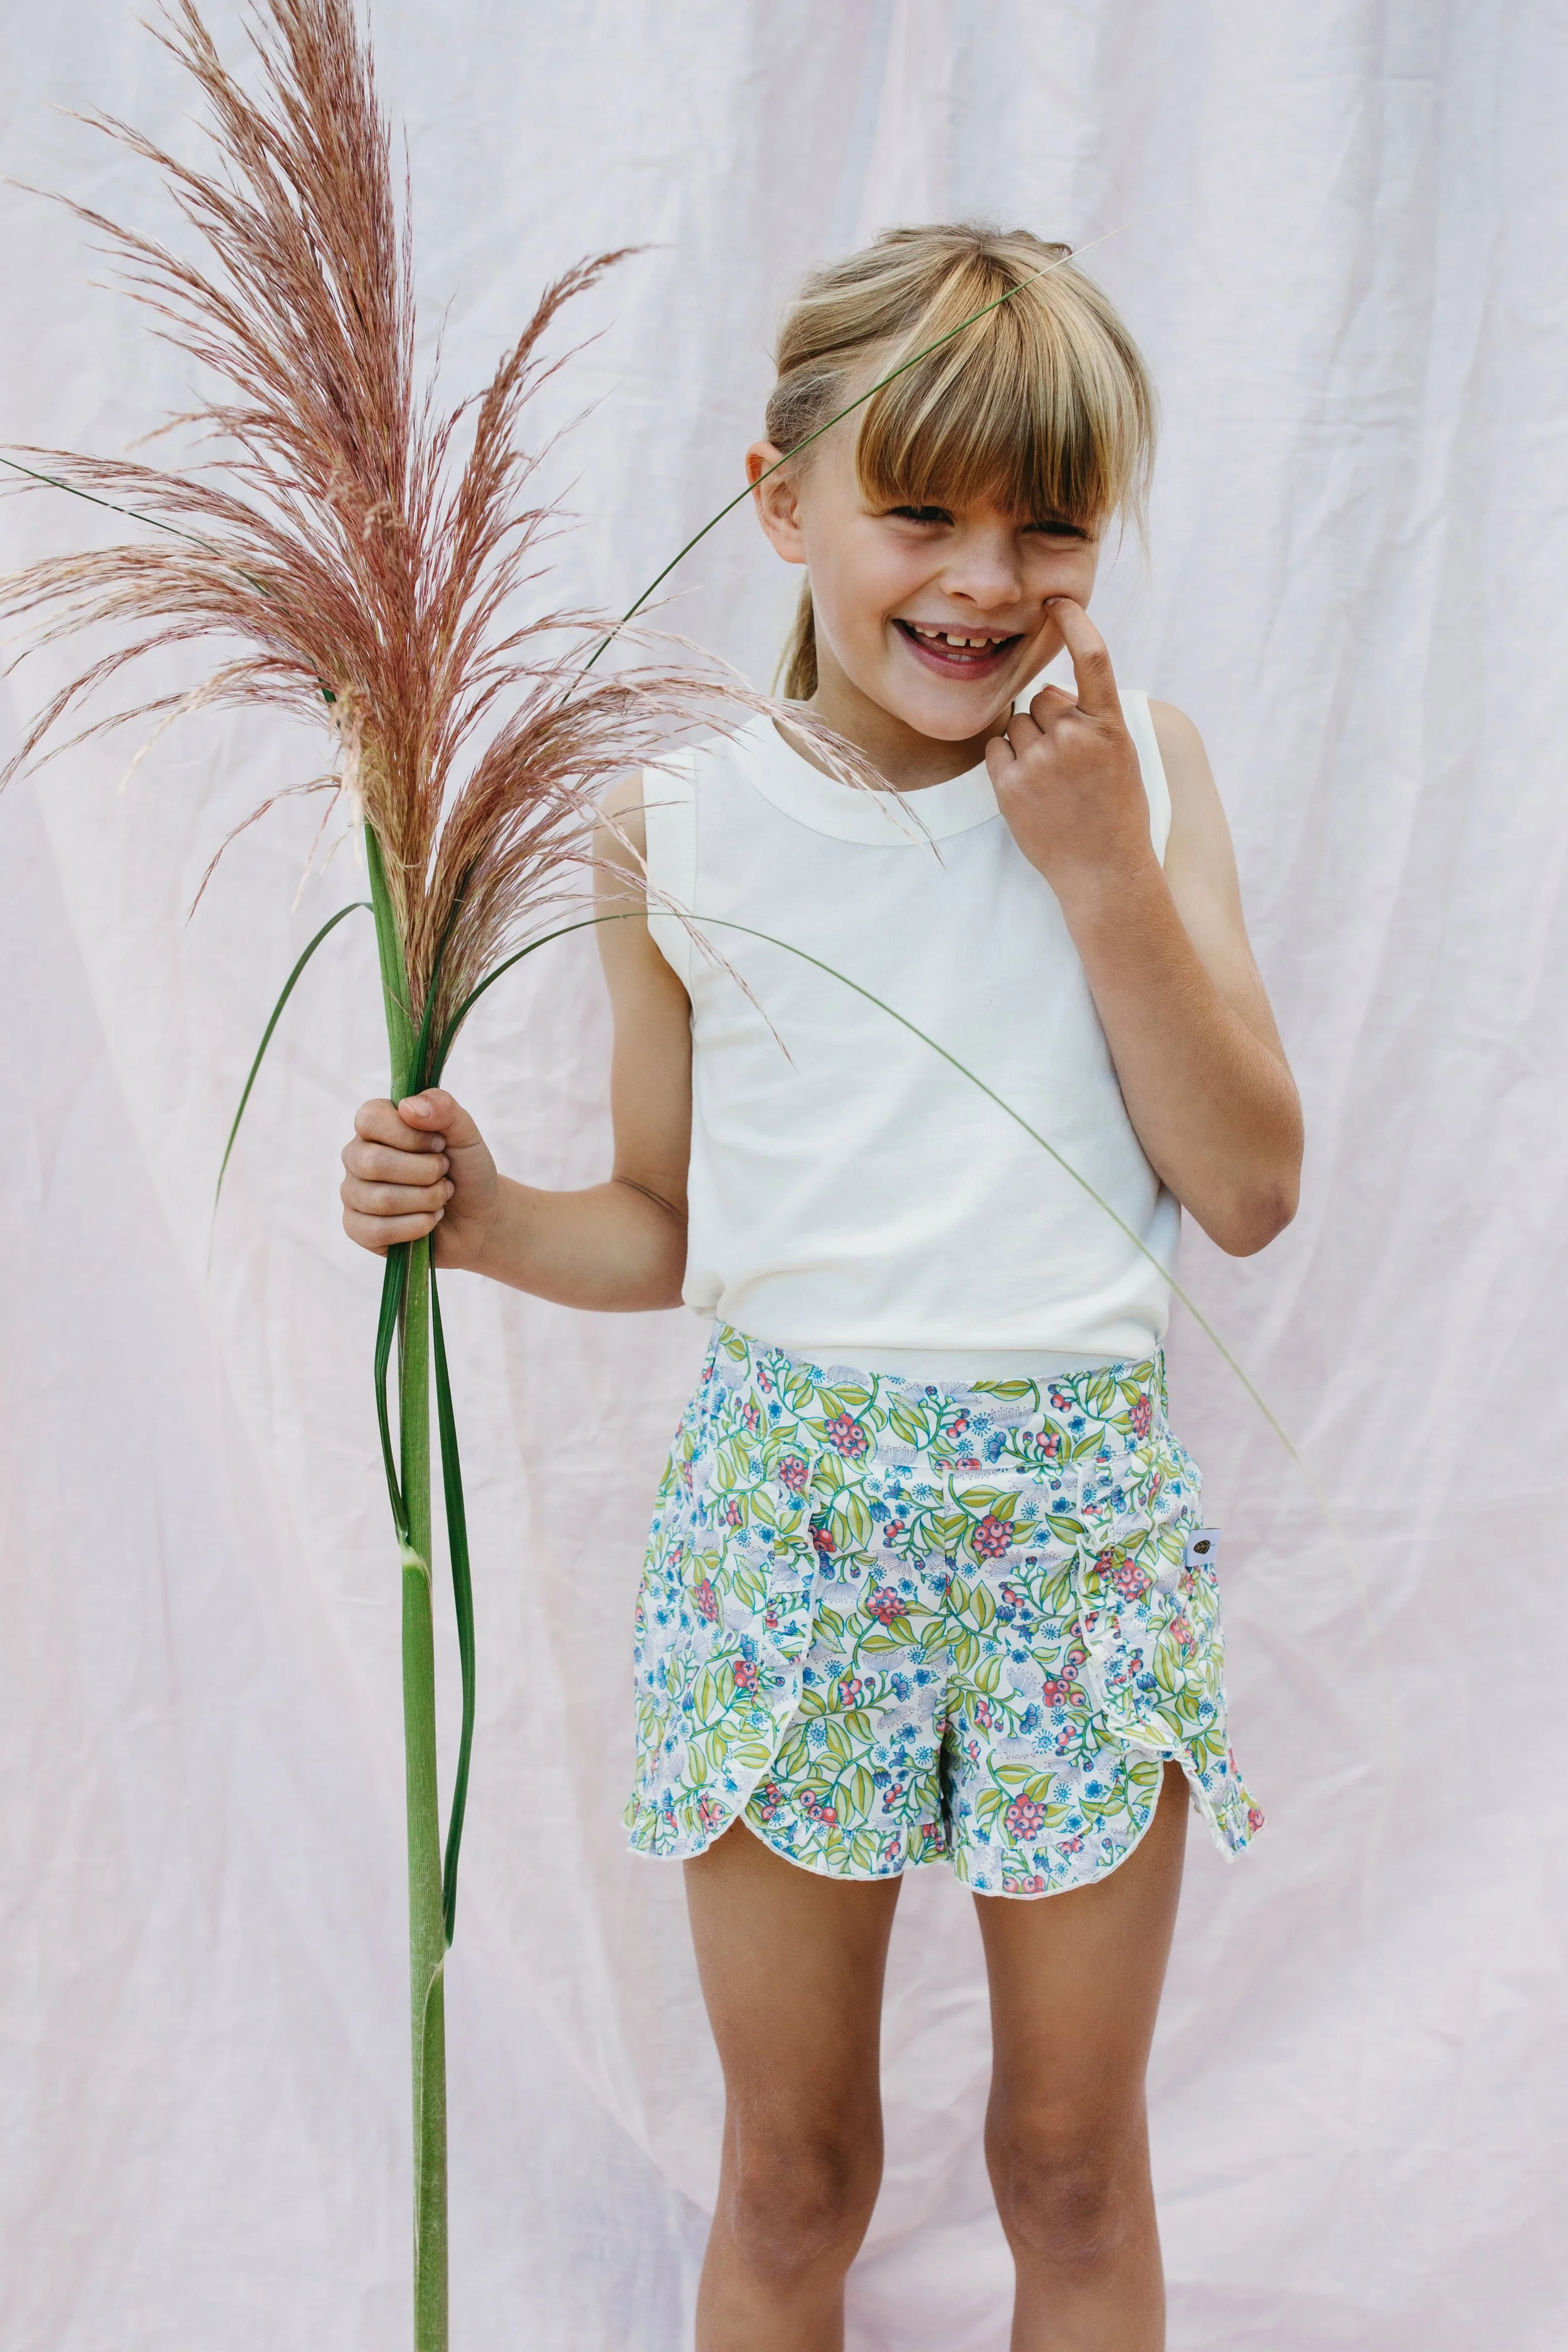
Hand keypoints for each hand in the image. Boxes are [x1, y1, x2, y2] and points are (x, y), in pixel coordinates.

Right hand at [340, 1087, 499, 1270]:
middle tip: (444, 1173)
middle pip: (373, 1162)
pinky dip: (416, 1226)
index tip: (439, 1144)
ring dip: (426, 1200)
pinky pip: (377, 1230)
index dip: (410, 1136)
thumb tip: (408, 1107)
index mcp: (375, 1125)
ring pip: (379, 1200)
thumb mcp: (465, 1133)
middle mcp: (357, 1156)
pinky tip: (430, 1219)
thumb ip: (444, 1108)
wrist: (478, 1218)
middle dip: (424, 1172)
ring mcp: (353, 1193)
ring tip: (441, 1196)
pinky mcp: (357, 1228)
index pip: (369, 1120)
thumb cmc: (465, 1170)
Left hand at [985, 598, 1158, 908]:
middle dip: (1049, 720)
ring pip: (1018, 723)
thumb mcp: (1119, 758)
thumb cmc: (1115, 813)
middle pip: (1043, 699)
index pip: (1093, 658)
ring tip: (1051, 781)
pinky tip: (1030, 789)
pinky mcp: (1011, 785)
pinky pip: (997, 748)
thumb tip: (1050, 693)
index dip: (1075, 623)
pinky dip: (1006, 761)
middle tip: (1068, 763)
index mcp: (1111, 728)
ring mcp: (1042, 762)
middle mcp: (1076, 738)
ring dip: (1027, 741)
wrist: (1104, 872)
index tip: (1058, 600)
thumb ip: (1090, 719)